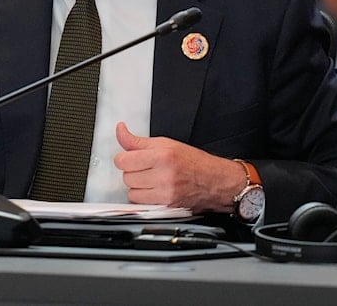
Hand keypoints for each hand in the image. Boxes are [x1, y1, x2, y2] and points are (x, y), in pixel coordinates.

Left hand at [113, 122, 244, 212]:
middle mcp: (164, 176)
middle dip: (133, 172)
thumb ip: (137, 140)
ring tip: (150, 180)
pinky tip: (154, 190)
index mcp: (162, 156)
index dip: (124, 158)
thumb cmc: (194, 162)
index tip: (130, 158)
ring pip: (131, 192)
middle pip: (126, 177)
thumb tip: (120, 130)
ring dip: (137, 187)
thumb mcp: (165, 144)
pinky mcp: (167, 207)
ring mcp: (166, 194)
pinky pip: (141, 204)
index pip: (123, 160)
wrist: (216, 181)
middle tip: (146, 168)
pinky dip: (143, 198)